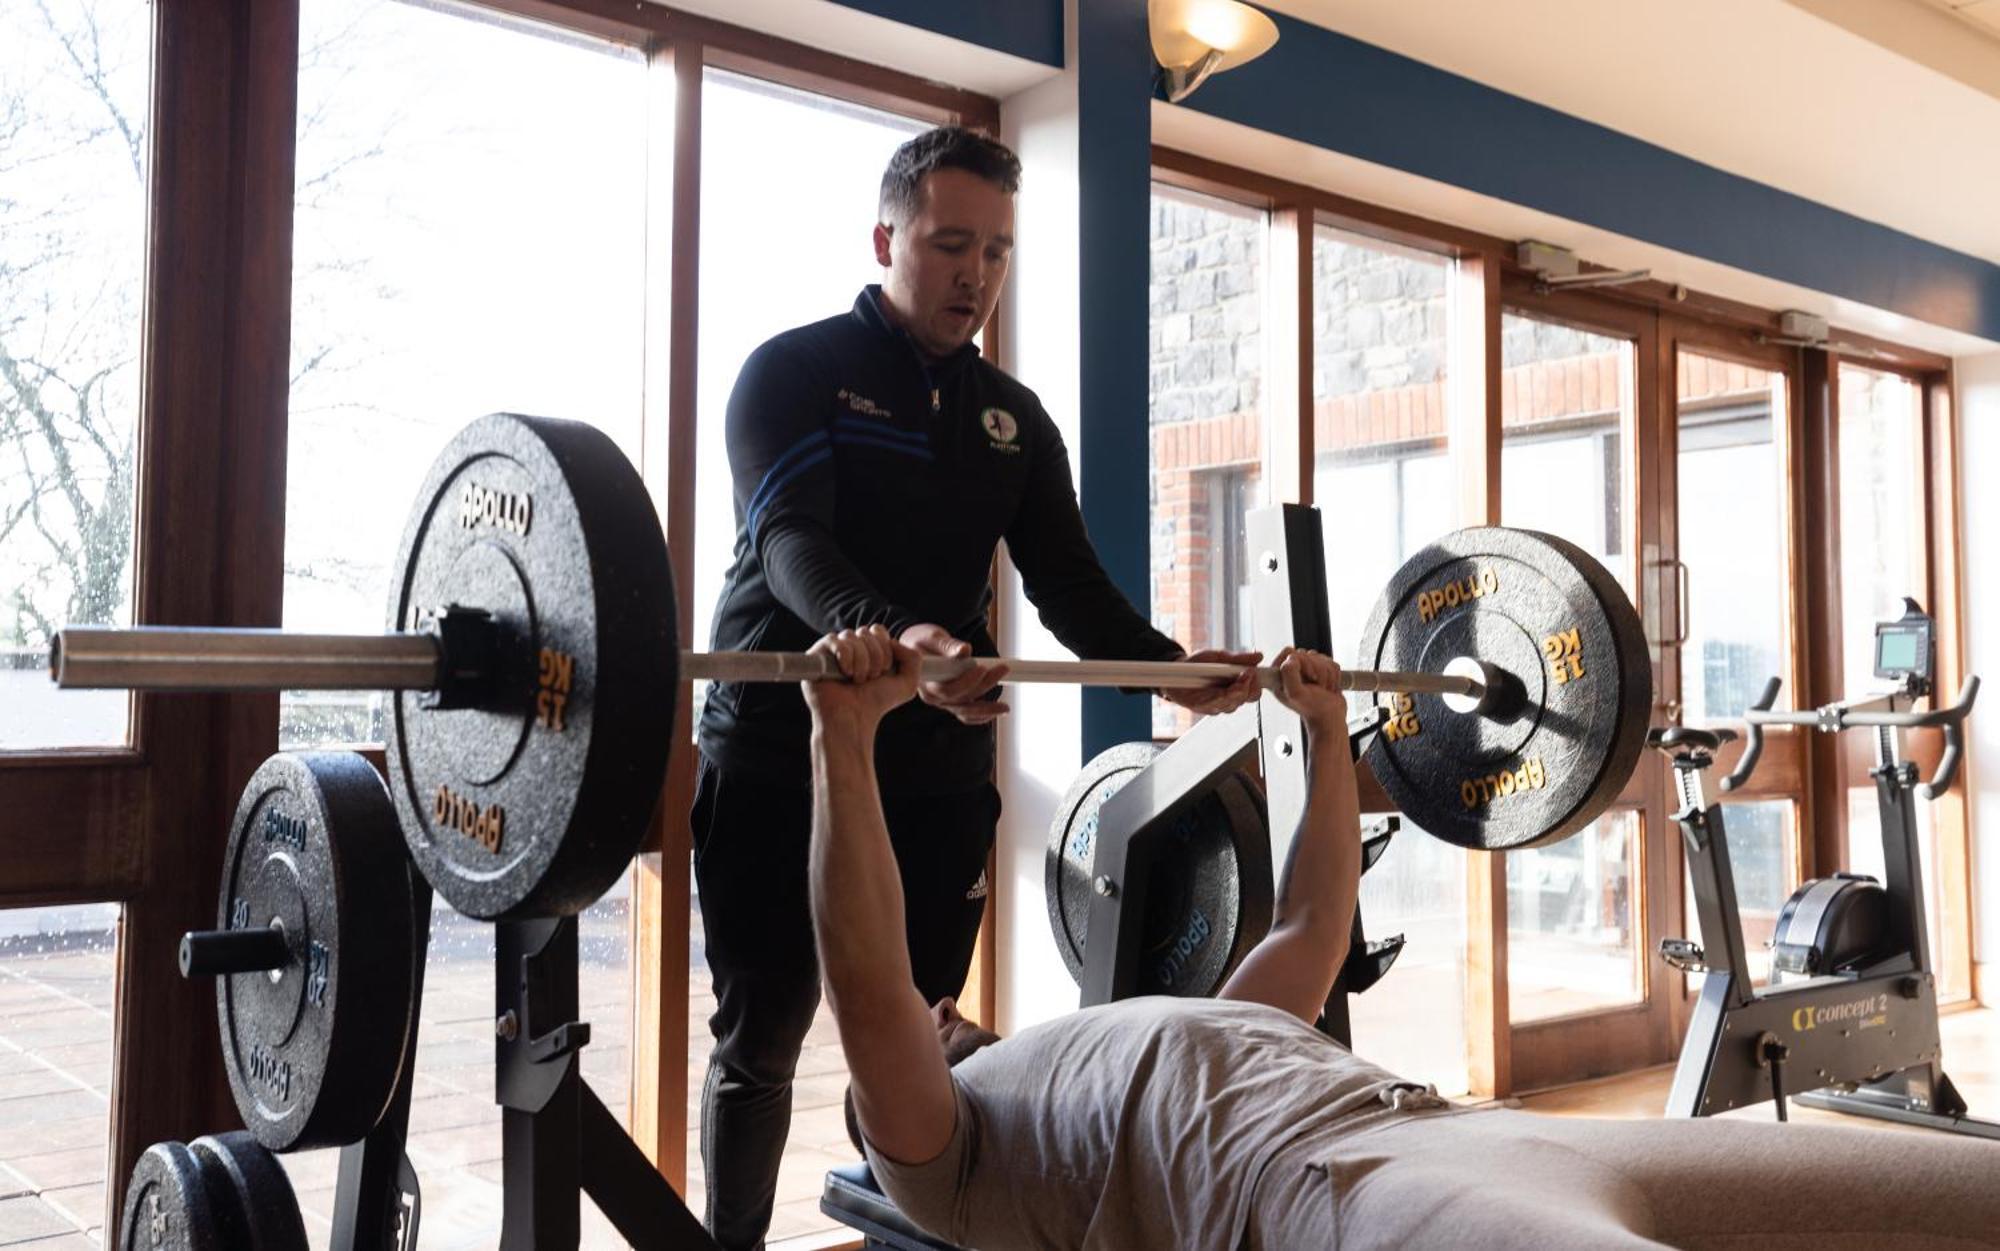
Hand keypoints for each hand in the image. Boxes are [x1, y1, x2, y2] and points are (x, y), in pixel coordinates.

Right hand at [802, 626, 921, 731]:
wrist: (855, 719)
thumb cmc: (876, 704)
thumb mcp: (907, 683)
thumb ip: (913, 658)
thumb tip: (894, 641)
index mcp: (868, 650)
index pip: (877, 630)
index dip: (885, 648)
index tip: (885, 670)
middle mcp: (849, 649)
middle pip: (865, 631)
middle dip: (875, 656)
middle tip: (871, 678)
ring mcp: (832, 652)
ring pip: (850, 635)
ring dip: (861, 661)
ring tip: (857, 680)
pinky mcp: (816, 657)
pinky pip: (833, 640)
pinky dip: (845, 656)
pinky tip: (845, 674)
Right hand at [899, 623, 1010, 725]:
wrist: (917, 647)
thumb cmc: (922, 641)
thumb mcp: (932, 637)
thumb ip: (947, 645)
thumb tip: (965, 650)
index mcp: (925, 682)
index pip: (948, 689)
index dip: (967, 682)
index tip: (982, 668)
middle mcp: (933, 697)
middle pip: (961, 699)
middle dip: (984, 685)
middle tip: (1002, 669)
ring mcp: (943, 702)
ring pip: (966, 710)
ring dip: (987, 708)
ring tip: (1005, 707)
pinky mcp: (952, 701)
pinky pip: (967, 714)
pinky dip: (982, 715)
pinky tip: (997, 711)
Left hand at [1159, 648, 1260, 715]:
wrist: (1177, 670)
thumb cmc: (1200, 665)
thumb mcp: (1220, 657)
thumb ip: (1239, 658)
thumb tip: (1258, 656)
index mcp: (1237, 685)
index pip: (1254, 692)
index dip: (1256, 685)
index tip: (1253, 673)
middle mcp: (1229, 697)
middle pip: (1245, 699)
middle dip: (1246, 688)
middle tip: (1245, 675)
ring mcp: (1217, 704)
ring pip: (1231, 705)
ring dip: (1233, 694)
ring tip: (1234, 683)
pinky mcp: (1202, 707)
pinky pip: (1213, 707)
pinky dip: (1218, 700)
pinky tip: (1220, 693)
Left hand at [1267, 647, 1348, 738]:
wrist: (1331, 717)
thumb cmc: (1313, 708)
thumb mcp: (1295, 693)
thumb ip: (1288, 673)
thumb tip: (1292, 657)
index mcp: (1279, 675)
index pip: (1289, 652)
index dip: (1301, 661)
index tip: (1306, 677)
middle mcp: (1291, 672)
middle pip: (1306, 653)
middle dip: (1317, 670)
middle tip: (1316, 686)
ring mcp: (1306, 671)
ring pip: (1320, 657)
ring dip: (1326, 674)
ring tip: (1322, 688)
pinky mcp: (1320, 671)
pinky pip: (1330, 662)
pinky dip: (1333, 675)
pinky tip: (1328, 687)